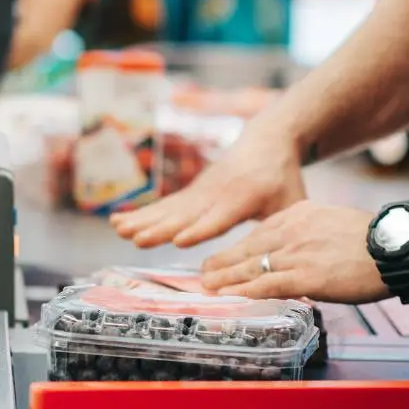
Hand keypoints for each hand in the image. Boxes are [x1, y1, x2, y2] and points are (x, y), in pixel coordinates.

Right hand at [110, 124, 306, 247]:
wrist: (267, 141)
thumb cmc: (284, 179)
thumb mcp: (292, 203)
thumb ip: (282, 232)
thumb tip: (283, 268)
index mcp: (244, 198)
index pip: (218, 218)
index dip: (199, 229)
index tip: (179, 240)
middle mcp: (216, 195)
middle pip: (184, 215)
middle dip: (160, 228)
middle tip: (137, 239)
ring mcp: (199, 193)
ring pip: (167, 210)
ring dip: (142, 221)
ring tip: (119, 230)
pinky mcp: (188, 194)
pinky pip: (162, 207)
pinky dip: (139, 214)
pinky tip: (116, 222)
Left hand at [199, 201, 389, 303]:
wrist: (397, 246)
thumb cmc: (377, 241)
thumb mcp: (335, 224)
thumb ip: (312, 236)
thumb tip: (303, 253)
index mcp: (301, 214)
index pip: (262, 232)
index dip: (240, 248)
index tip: (227, 255)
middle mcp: (292, 231)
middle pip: (248, 248)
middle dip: (223, 262)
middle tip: (204, 271)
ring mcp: (296, 253)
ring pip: (250, 266)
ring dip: (224, 278)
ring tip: (206, 286)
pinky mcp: (303, 276)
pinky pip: (264, 284)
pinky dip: (242, 291)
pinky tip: (227, 296)